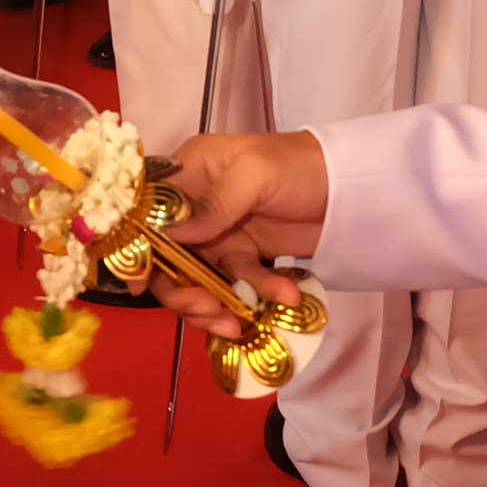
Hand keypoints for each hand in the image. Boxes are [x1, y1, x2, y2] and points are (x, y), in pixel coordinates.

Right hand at [149, 130, 330, 337]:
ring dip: (214, 304)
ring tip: (238, 322)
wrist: (350, 184)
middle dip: (181, 289)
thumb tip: (171, 234)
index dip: (137, 247)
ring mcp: (219, 234)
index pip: (146, 212)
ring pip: (199, 279)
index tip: (140, 282)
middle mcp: (194, 206)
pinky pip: (238, 284)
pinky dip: (257, 296)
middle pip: (166, 256)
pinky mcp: (246, 256)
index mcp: (188, 172)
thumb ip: (214, 204)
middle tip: (204, 309)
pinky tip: (283, 297)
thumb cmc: (297, 164)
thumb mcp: (255, 173)